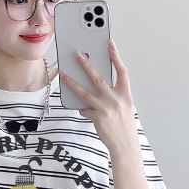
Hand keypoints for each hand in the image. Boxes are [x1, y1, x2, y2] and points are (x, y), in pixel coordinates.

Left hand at [59, 40, 139, 155]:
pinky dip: (82, 108)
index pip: (121, 71)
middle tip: (78, 54)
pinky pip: (84, 109)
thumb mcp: (124, 106)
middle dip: (87, 65)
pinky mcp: (97, 118)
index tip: (110, 44)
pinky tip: (83, 109)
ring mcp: (106, 109)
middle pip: (99, 78)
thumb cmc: (124, 125)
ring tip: (63, 75)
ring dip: (72, 83)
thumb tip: (98, 83)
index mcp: (125, 94)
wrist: (125, 145)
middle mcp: (116, 99)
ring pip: (85, 92)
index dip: (116, 56)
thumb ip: (114, 94)